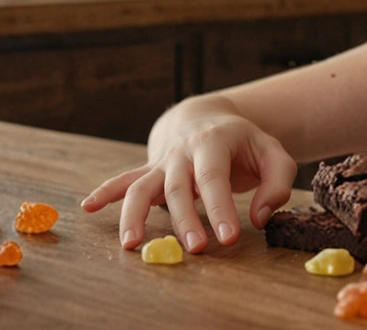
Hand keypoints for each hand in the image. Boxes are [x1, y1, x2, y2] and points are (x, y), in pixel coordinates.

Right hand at [80, 100, 297, 253]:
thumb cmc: (244, 142)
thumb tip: (259, 217)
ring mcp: (162, 161)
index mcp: (214, 142)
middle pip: (178, 187)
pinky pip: (124, 181)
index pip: (214, 176)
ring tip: (131, 244)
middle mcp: (183, 151)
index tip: (228, 237)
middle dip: (184, 219)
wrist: (208, 117)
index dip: (220, 207)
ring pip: (142, 186)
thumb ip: (277, 181)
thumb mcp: (273, 152)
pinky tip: (88, 207)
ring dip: (133, 215)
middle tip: (195, 249)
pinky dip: (105, 193)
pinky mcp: (150, 170)